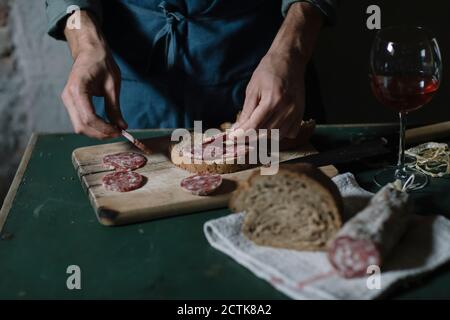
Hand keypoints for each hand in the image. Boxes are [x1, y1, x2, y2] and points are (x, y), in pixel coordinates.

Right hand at [61, 11, 126, 138]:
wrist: (89, 51)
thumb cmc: (102, 63)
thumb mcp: (113, 85)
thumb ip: (115, 108)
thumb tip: (122, 127)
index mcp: (78, 89)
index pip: (89, 117)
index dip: (105, 128)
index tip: (119, 131)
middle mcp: (68, 96)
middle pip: (82, 126)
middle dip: (100, 133)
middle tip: (117, 133)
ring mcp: (67, 100)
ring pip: (79, 126)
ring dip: (96, 132)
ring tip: (113, 129)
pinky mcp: (70, 102)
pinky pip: (79, 120)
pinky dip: (92, 126)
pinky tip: (105, 125)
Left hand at [233, 2, 321, 139]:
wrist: (290, 60)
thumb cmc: (268, 71)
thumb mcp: (252, 89)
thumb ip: (246, 111)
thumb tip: (237, 130)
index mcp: (272, 100)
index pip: (255, 126)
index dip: (242, 134)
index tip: (233, 137)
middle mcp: (287, 108)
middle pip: (265, 133)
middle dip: (250, 135)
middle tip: (241, 132)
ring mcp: (296, 112)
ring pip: (277, 136)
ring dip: (264, 135)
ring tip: (256, 126)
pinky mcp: (301, 114)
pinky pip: (289, 133)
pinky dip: (279, 133)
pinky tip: (272, 124)